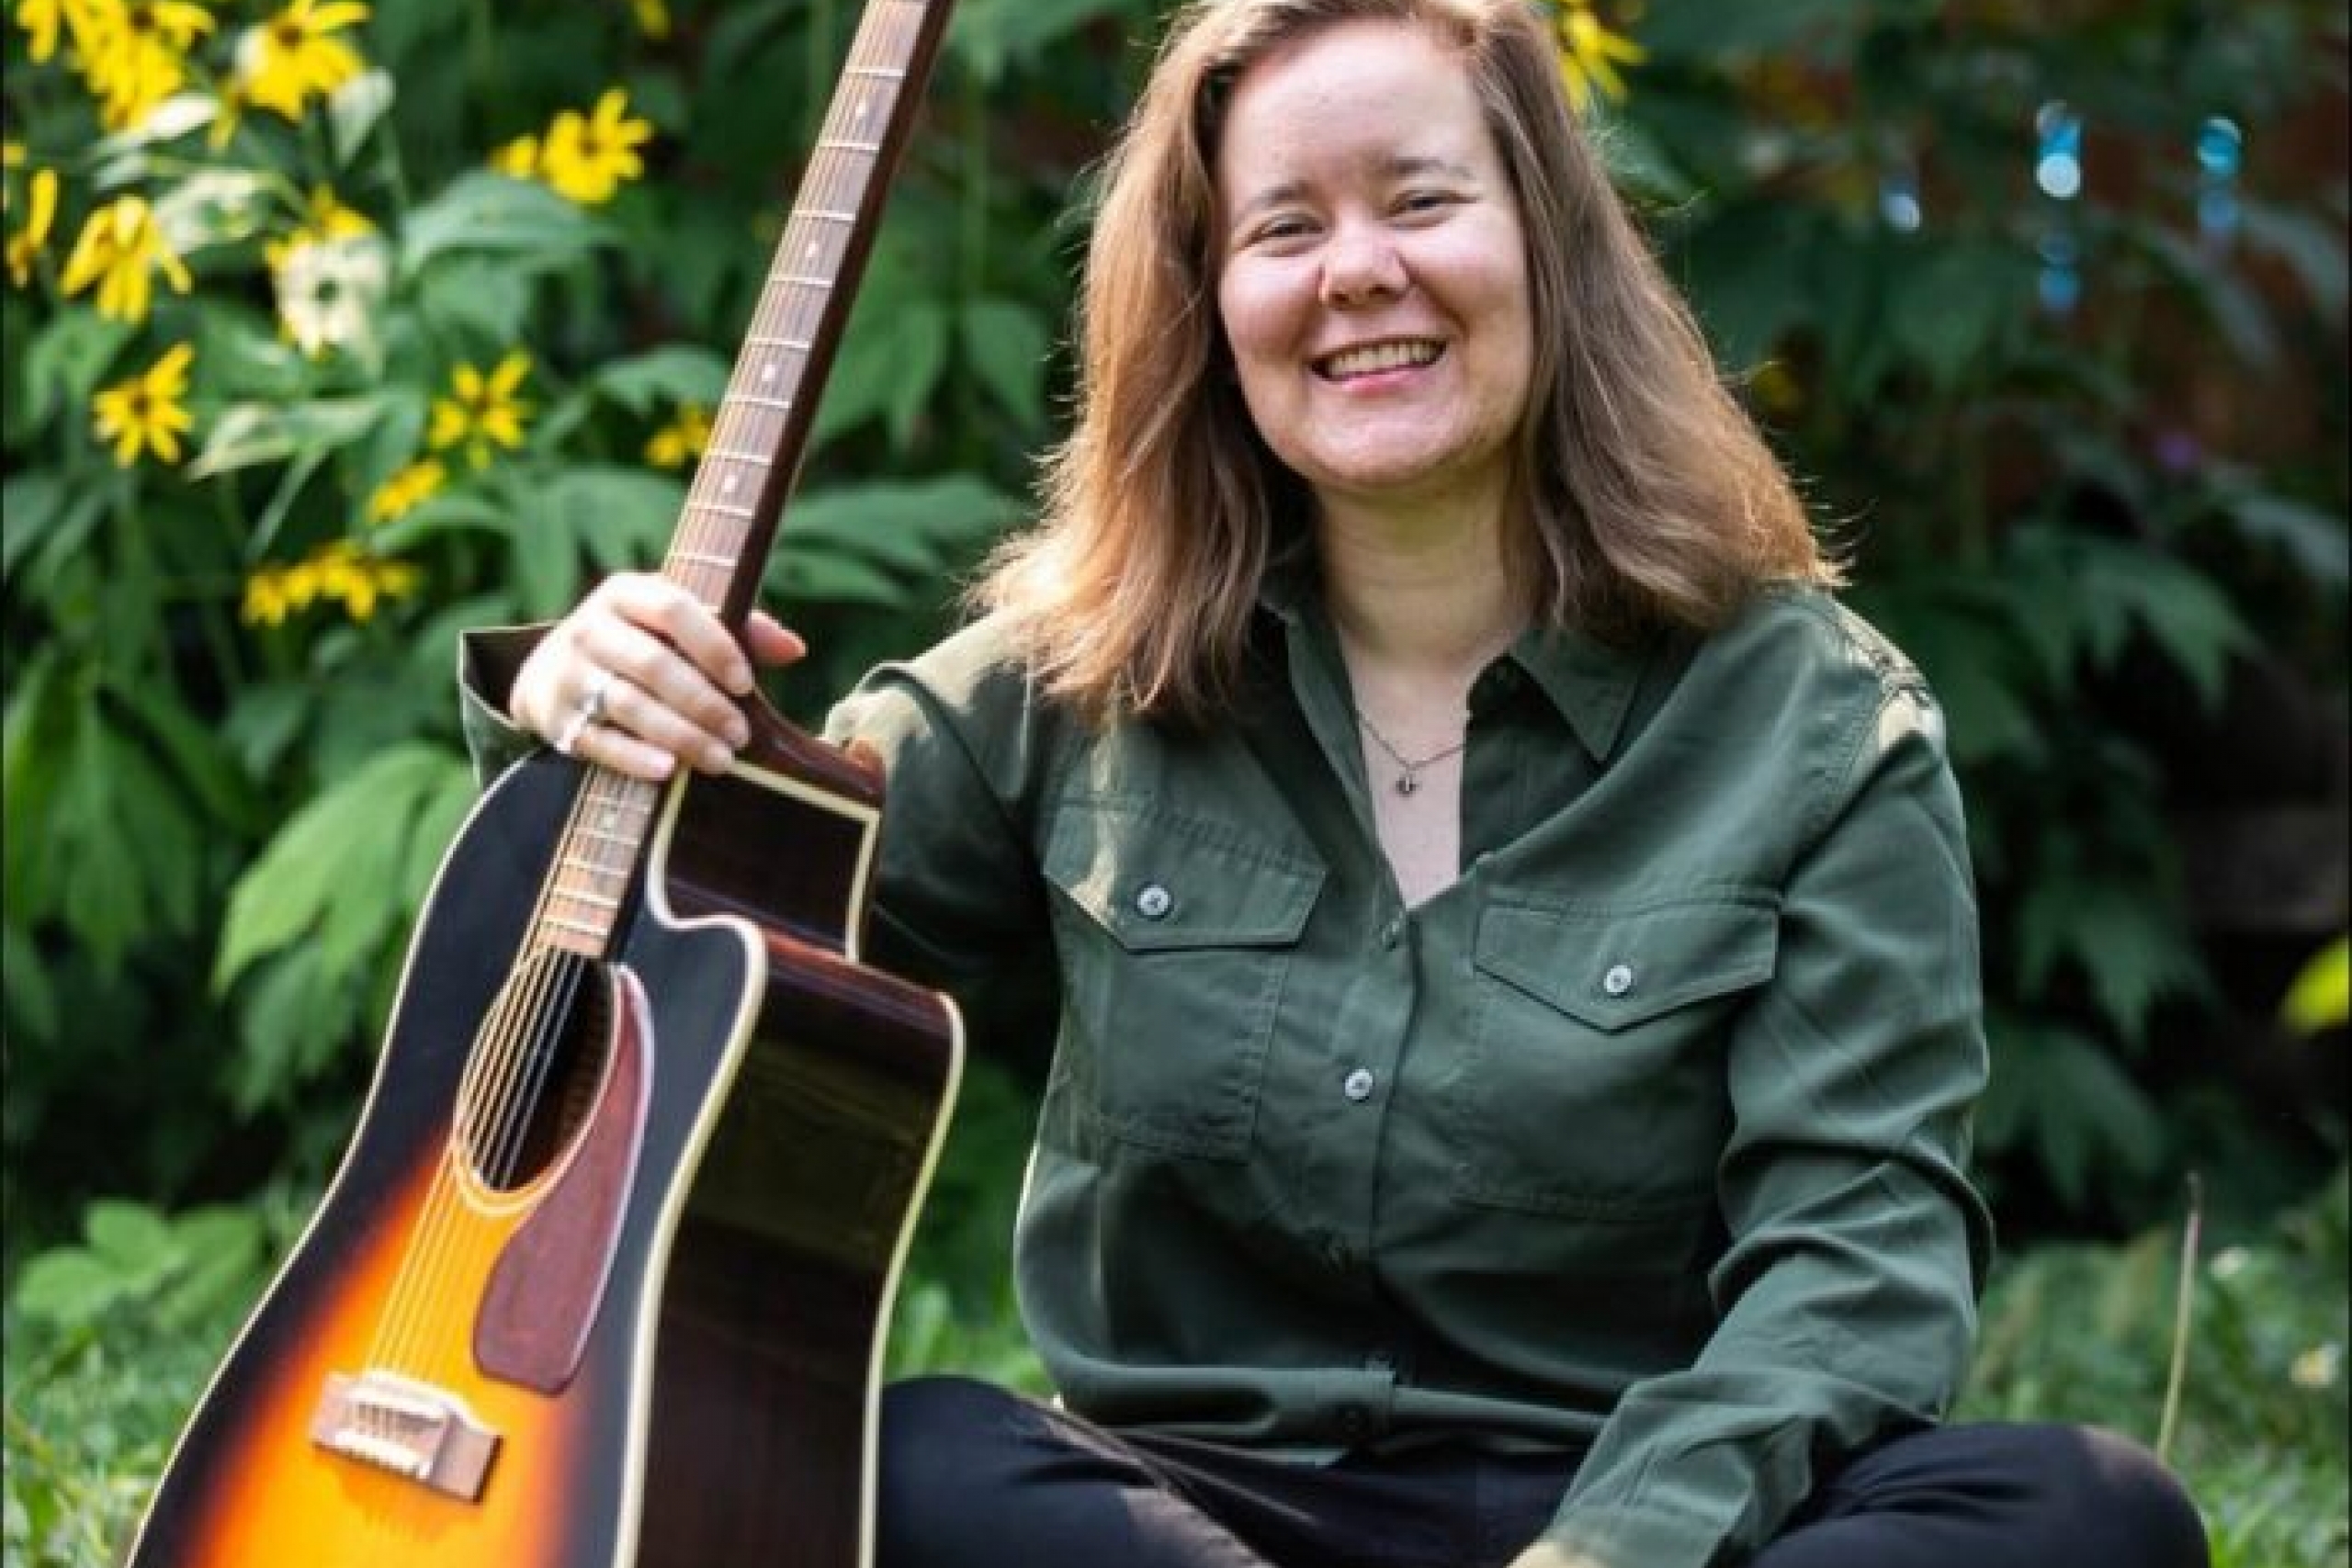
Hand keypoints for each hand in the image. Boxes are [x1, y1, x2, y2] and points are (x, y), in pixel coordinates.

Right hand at [509, 571, 805, 780]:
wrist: (552, 671)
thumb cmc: (641, 643)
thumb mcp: (677, 625)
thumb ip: (737, 630)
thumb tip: (794, 648)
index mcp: (626, 594)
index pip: (673, 609)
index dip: (713, 646)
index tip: (746, 684)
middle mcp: (591, 628)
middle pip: (652, 664)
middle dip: (702, 702)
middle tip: (741, 735)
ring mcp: (568, 673)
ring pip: (628, 704)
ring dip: (679, 734)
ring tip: (720, 759)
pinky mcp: (556, 718)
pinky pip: (598, 740)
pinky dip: (634, 757)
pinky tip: (670, 771)